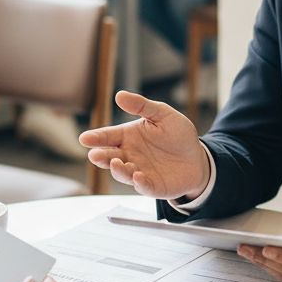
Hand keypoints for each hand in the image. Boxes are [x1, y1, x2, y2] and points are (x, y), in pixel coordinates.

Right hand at [79, 90, 209, 199]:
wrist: (197, 157)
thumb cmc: (177, 134)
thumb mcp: (162, 114)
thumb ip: (142, 106)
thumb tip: (119, 95)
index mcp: (128, 137)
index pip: (108, 136)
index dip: (96, 137)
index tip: (84, 138)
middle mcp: (129, 155)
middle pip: (109, 157)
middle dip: (100, 157)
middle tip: (94, 155)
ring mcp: (139, 171)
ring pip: (122, 173)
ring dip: (117, 170)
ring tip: (115, 163)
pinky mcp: (151, 186)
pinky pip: (143, 186)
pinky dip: (139, 182)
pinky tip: (138, 176)